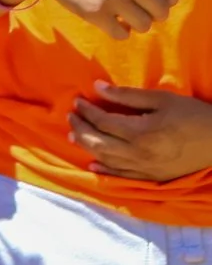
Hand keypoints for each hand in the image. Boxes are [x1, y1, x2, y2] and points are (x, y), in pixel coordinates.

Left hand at [71, 83, 211, 181]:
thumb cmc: (193, 115)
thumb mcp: (162, 99)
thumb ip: (127, 96)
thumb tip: (97, 87)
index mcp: (140, 133)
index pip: (102, 122)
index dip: (86, 111)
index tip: (76, 101)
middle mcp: (138, 154)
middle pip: (98, 142)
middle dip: (80, 128)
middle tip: (71, 116)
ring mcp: (145, 169)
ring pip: (107, 160)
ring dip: (87, 147)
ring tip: (74, 134)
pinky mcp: (153, 177)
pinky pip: (123, 176)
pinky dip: (105, 170)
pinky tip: (93, 164)